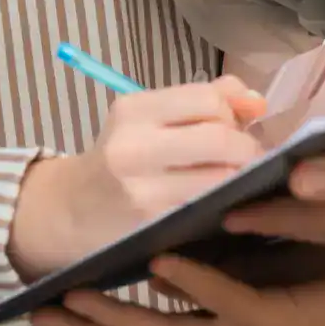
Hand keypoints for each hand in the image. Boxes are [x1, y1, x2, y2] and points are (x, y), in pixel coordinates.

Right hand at [9, 76, 267, 278]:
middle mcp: (133, 146)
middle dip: (246, 148)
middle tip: (248, 159)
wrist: (67, 213)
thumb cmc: (118, 160)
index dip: (234, 112)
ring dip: (241, 179)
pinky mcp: (153, 227)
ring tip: (235, 181)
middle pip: (220, 137)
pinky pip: (208, 209)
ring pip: (221, 177)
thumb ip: (202, 101)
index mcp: (134, 110)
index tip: (238, 125)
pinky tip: (219, 204)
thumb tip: (256, 101)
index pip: (208, 99)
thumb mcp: (147, 120)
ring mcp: (143, 191)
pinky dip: (224, 204)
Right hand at [35, 252, 324, 325]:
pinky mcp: (280, 323)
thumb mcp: (256, 263)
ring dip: (124, 315)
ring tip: (79, 293)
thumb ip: (211, 266)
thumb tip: (156, 259)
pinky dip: (190, 284)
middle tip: (39, 309)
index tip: (48, 306)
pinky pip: (225, 304)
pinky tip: (157, 263)